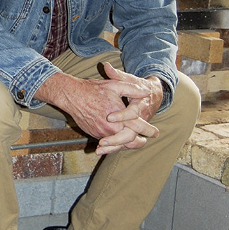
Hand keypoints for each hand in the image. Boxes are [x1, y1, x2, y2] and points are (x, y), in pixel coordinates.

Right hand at [35, 63, 162, 154]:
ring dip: (127, 144)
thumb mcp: (115, 85)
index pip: (138, 127)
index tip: (156, 132)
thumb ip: (132, 89)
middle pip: (129, 142)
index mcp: (119, 117)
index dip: (148, 130)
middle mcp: (111, 128)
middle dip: (138, 143)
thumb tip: (146, 93)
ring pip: (117, 144)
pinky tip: (118, 140)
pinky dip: (114, 142)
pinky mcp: (94, 134)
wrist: (72, 96)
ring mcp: (101, 133)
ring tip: (135, 142)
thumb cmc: (94, 90)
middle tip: (144, 141)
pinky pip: (107, 141)